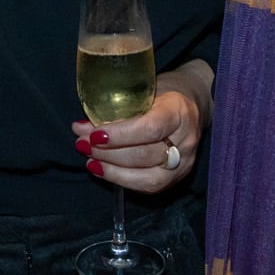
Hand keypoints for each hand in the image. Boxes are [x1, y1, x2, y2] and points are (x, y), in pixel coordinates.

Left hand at [71, 86, 202, 194]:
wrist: (192, 103)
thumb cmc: (163, 92)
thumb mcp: (144, 88)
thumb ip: (120, 106)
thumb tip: (83, 126)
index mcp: (178, 110)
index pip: (149, 128)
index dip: (119, 135)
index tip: (93, 134)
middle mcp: (186, 139)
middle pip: (144, 155)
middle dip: (107, 153)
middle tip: (82, 144)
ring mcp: (185, 162)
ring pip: (146, 176)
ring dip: (111, 169)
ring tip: (89, 158)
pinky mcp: (177, 178)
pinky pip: (148, 187)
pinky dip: (120, 179)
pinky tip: (101, 169)